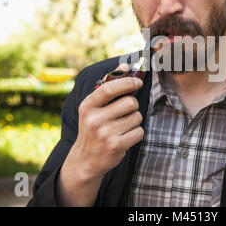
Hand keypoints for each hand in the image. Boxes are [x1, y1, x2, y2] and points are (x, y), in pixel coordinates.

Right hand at [71, 63, 144, 179]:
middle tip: (125, 112)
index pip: (110, 88)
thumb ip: (109, 85)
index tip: (138, 82)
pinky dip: (136, 133)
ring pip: (136, 117)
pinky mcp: (116, 145)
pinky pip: (139, 131)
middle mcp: (94, 119)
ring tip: (122, 126)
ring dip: (134, 120)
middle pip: (130, 102)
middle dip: (133, 106)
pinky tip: (125, 136)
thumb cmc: (93, 128)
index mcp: (88, 106)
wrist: (86, 160)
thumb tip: (125, 66)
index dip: (127, 83)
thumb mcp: (94, 107)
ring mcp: (105, 133)